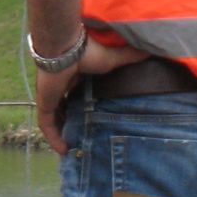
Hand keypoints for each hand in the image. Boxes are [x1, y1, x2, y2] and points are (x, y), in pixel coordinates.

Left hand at [34, 37, 146, 156]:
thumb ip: (131, 57)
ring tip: (73, 149)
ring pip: (54, 118)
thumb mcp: (115, 59)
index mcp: (74, 75)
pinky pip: (46, 125)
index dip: (82, 105)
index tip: (93, 116)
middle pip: (64, 107)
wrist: (66, 46)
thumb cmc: (89, 50)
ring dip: (61, 133)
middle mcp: (60, 86)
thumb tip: (151, 50)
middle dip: (71, 121)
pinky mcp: (45, 103)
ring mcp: (50, 95)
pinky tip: (62, 150)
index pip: (76, 92)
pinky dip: (53, 138)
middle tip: (83, 137)